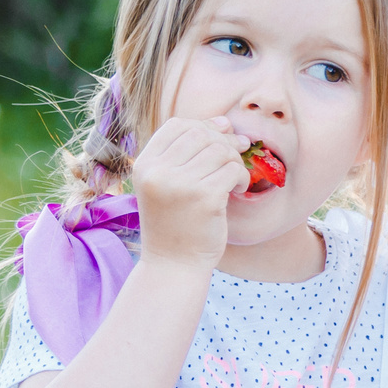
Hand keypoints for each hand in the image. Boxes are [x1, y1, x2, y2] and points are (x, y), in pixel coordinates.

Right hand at [129, 115, 246, 271]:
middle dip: (224, 141)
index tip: (222, 136)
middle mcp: (158, 172)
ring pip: (220, 150)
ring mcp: (180, 185)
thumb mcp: (167, 185)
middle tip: (237, 156)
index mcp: (144, 165)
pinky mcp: (205, 198)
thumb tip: (224, 121)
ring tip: (235, 179)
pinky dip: (242, 177)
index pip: (177, 125)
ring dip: (235, 161)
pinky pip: (233, 170)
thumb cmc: (175, 224)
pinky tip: (239, 191)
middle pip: (201, 134)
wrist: (174, 266)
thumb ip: (188, 153)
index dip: (203, 125)